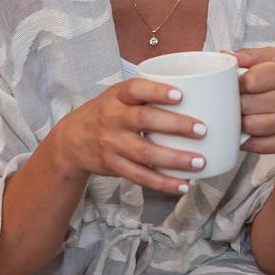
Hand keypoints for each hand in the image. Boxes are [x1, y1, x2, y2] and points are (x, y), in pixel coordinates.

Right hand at [51, 79, 207, 193]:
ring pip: (145, 153)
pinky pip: (140, 176)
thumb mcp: (119, 96)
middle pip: (144, 120)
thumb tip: (198, 96)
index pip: (136, 89)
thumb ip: (147, 95)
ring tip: (200, 161)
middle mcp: (112, 118)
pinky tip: (183, 184)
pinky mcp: (114, 165)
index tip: (180, 95)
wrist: (72, 140)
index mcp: (117, 96)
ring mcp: (112, 143)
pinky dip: (163, 182)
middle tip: (202, 129)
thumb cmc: (108, 113)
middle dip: (175, 125)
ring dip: (175, 159)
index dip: (157, 91)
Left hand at [235, 47, 274, 174]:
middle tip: (237, 103)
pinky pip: (255, 143)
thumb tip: (225, 56)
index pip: (251, 79)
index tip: (235, 86)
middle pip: (246, 103)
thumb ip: (251, 56)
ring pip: (249, 125)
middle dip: (236, 104)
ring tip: (243, 116)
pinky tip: (250, 132)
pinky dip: (246, 139)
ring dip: (240, 122)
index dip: (235, 84)